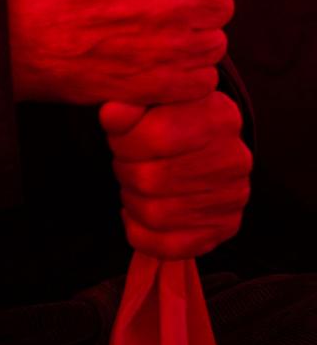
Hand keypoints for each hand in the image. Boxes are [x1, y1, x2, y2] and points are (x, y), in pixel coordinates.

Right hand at [7, 0, 237, 104]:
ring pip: (215, 41)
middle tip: (158, 4)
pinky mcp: (163, 85)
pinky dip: (184, 73)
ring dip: (192, 38)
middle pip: (222, 1)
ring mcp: (170, 48)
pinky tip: (151, 60)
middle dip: (197, 1)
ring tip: (151, 34)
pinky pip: (204, 77)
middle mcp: (170, 2)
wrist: (17, 40)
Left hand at [100, 92, 251, 258]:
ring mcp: (232, 198)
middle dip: (124, 170)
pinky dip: (139, 232)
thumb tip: (111, 113)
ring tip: (133, 183)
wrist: (211, 140)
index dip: (124, 141)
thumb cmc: (174, 115)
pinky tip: (134, 213)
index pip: (157, 137)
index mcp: (217, 116)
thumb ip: (132, 103)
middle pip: (151, 180)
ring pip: (155, 215)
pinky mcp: (224, 228)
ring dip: (131, 199)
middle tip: (124, 162)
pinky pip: (169, 246)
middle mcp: (233, 159)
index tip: (118, 138)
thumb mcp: (155, 98)